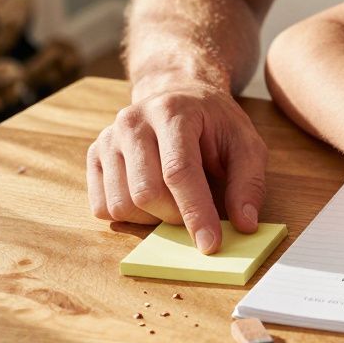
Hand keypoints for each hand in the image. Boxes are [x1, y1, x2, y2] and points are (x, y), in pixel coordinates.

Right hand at [86, 82, 266, 253]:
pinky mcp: (94, 156)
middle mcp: (133, 122)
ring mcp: (108, 139)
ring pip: (121, 205)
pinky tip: (151, 198)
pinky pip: (102, 207)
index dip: (196, 213)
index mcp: (173, 112)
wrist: (179, 97)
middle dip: (175, 217)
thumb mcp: (246, 144)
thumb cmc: (214, 125)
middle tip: (196, 211)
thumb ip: (248, 182)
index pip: (179, 172)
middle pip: (146, 193)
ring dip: (152, 218)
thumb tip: (245, 224)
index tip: (210, 245)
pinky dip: (130, 216)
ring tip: (174, 199)